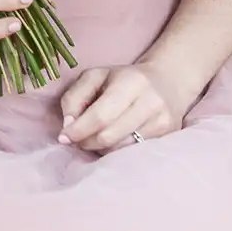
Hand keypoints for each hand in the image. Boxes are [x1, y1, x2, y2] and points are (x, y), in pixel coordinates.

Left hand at [57, 62, 192, 151]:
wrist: (167, 83)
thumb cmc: (123, 79)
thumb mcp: (95, 77)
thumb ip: (74, 97)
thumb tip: (68, 125)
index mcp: (131, 82)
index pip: (101, 116)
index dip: (79, 130)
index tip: (63, 137)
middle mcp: (150, 103)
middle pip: (109, 136)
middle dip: (86, 142)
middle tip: (77, 140)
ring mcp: (162, 122)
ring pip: (119, 149)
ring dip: (100, 148)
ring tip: (95, 137)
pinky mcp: (167, 136)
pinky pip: (132, 153)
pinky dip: (115, 151)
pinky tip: (112, 140)